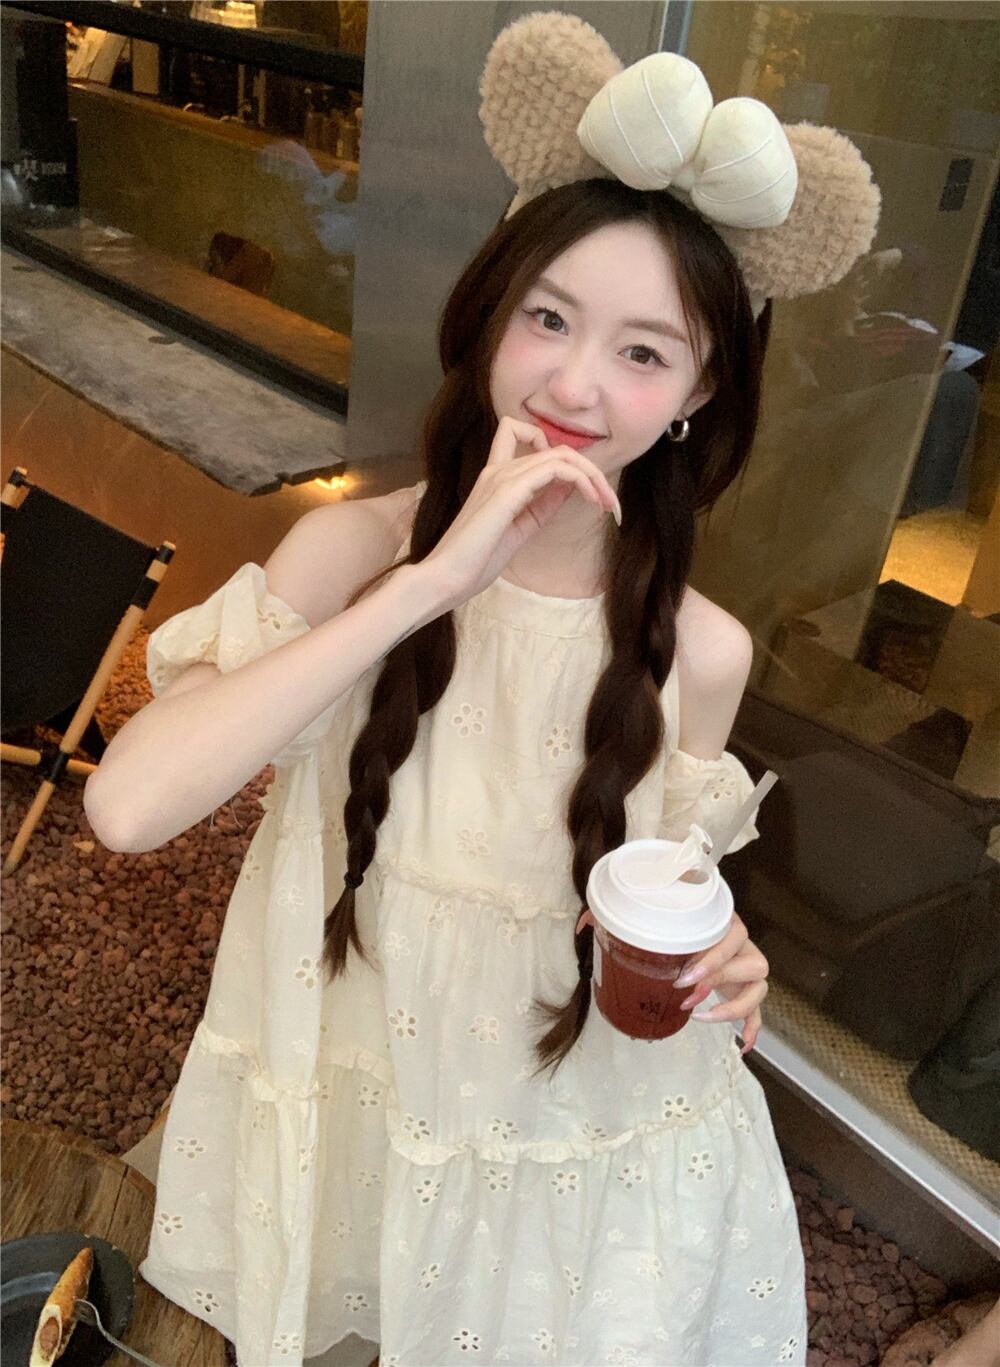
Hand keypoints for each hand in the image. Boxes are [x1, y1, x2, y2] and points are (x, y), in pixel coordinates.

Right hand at [418, 415, 620, 612]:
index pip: (524, 436)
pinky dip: (580, 481)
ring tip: (607, 503)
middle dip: (590, 470)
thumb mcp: (520, 530)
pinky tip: (591, 501)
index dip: (558, 452)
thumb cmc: (475, 561)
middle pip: (556, 448)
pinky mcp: (507, 491)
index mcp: (496, 477)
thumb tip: (569, 488)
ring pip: (560, 455)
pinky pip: (554, 470)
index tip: (581, 486)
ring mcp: (501, 478)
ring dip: (591, 476)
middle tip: (610, 502)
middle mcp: (498, 470)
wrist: (446, 578)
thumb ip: (541, 507)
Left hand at [673, 914, 767, 1053]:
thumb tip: (660, 957)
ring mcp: (749, 971)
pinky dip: (751, 1027)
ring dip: (734, 1008)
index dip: (711, 963)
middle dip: (720, 983)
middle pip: (754, 966)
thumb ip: (675, 936)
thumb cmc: (681, 927)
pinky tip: (743, 1045)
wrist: (687, 929)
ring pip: (759, 990)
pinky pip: (756, 1011)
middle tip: (688, 996)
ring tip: (702, 1018)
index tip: (684, 979)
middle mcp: (746, 947)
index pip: (733, 941)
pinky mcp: (745, 990)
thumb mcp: (679, 928)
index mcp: (731, 925)